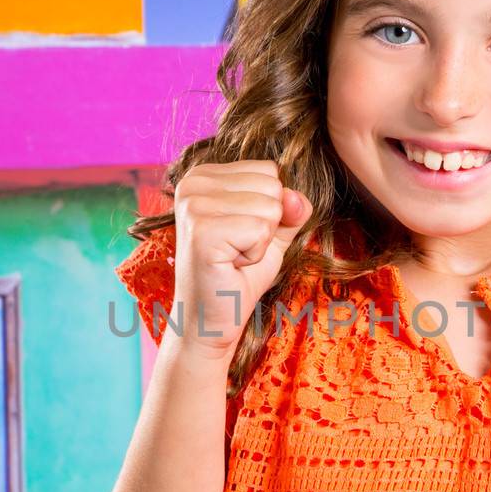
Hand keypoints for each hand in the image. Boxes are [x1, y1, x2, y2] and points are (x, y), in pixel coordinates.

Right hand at [171, 160, 312, 359]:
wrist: (209, 321)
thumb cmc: (237, 277)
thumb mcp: (271, 234)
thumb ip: (289, 209)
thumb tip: (297, 196)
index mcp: (204, 174)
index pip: (269, 170)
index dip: (267, 210)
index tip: (239, 235)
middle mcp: (193, 182)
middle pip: (272, 185)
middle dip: (266, 226)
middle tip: (236, 250)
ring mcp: (194, 205)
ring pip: (271, 207)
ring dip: (261, 242)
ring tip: (233, 257)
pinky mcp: (202, 231)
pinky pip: (261, 230)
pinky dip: (255, 255)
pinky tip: (231, 266)